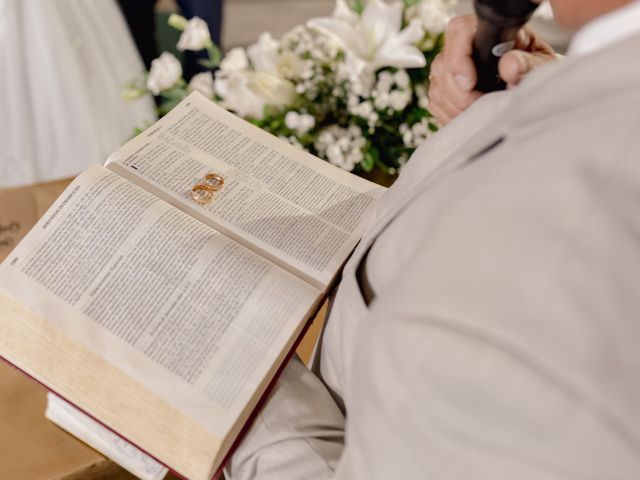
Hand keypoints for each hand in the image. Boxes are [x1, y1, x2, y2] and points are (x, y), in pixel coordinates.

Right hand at [427, 14, 556, 125]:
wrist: (535, 89)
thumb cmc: (537, 72)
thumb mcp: (541, 66)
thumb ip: (528, 64)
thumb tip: (509, 65)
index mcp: (489, 32)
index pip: (459, 31)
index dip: (458, 59)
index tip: (470, 84)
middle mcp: (465, 47)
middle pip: (442, 64)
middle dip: (459, 93)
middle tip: (480, 105)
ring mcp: (451, 68)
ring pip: (437, 86)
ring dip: (455, 106)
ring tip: (479, 112)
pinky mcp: (445, 89)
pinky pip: (436, 102)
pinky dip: (450, 114)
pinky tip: (469, 116)